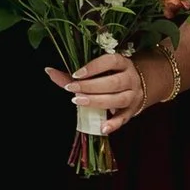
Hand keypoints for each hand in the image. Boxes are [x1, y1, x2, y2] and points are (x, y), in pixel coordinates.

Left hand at [48, 50, 173, 130]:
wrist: (140, 85)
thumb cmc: (111, 76)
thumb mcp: (97, 71)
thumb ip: (73, 74)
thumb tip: (49, 70)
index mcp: (122, 63)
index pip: (110, 61)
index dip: (93, 67)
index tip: (76, 73)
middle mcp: (130, 78)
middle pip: (114, 82)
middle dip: (92, 86)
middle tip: (73, 90)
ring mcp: (133, 95)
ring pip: (119, 99)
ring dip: (99, 101)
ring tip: (79, 102)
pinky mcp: (133, 111)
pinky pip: (125, 118)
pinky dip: (114, 124)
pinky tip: (102, 127)